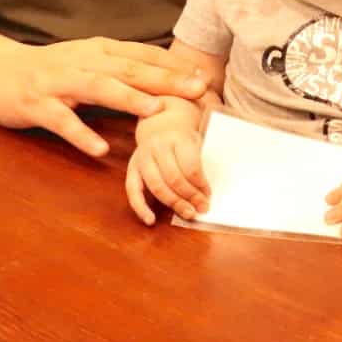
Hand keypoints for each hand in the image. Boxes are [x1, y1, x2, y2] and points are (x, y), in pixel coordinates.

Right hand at [0, 37, 205, 156]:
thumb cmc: (50, 69)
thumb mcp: (88, 61)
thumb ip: (121, 66)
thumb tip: (165, 77)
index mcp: (99, 50)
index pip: (144, 55)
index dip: (175, 66)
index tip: (204, 78)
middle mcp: (83, 61)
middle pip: (131, 69)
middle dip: (166, 80)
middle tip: (197, 90)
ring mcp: (59, 82)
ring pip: (99, 88)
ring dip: (129, 99)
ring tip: (155, 111)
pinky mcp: (38, 105)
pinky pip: (62, 121)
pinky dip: (82, 134)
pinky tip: (100, 150)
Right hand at [125, 102, 208, 225]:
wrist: (159, 121)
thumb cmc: (182, 136)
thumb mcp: (195, 140)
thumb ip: (199, 161)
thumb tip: (206, 193)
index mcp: (176, 137)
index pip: (190, 166)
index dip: (201, 184)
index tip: (209, 194)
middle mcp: (157, 146)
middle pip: (174, 178)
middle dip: (190, 196)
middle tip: (203, 208)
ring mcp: (142, 157)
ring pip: (157, 186)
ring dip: (174, 203)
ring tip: (188, 214)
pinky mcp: (132, 167)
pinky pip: (132, 190)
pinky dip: (140, 207)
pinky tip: (150, 220)